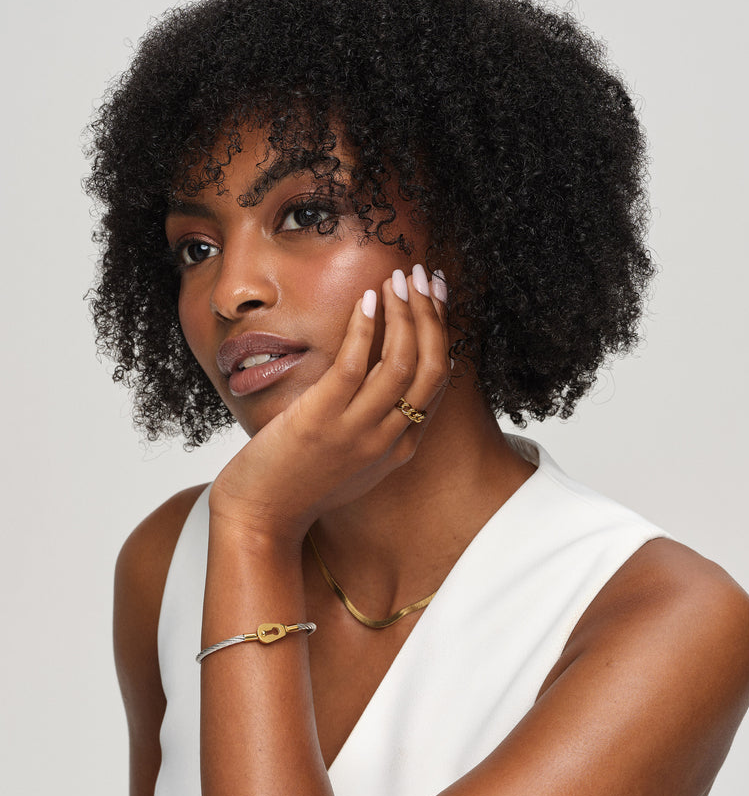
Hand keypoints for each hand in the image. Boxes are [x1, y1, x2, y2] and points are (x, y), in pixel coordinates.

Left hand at [209, 265, 449, 543]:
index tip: (435, 297)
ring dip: (405, 312)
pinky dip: (366, 327)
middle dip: (433, 315)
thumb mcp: (351, 461)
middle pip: (430, 367)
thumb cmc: (299, 486)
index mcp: (399, 448)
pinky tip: (368, 298)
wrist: (260, 519)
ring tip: (398, 277)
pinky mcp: (321, 420)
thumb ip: (374, 427)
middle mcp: (387, 439)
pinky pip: (354, 365)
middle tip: (425, 275)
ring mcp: (356, 432)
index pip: (436, 382)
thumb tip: (376, 378)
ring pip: (401, 362)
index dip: (441, 332)